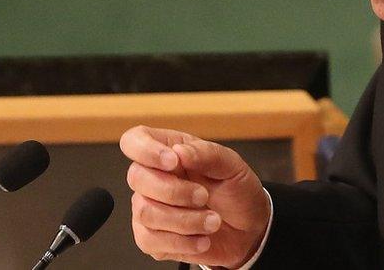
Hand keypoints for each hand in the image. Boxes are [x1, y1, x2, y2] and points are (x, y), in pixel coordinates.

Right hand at [120, 125, 270, 266]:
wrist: (248, 228)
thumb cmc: (237, 191)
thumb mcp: (231, 166)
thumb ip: (206, 153)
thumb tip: (179, 150)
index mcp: (169, 151)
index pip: (134, 141)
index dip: (144, 149)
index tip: (173, 162)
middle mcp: (154, 178)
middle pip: (136, 178)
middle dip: (175, 191)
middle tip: (204, 196)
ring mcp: (149, 208)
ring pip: (145, 212)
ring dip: (185, 220)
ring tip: (212, 221)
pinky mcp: (152, 238)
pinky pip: (151, 241)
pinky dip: (183, 242)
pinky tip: (202, 239)